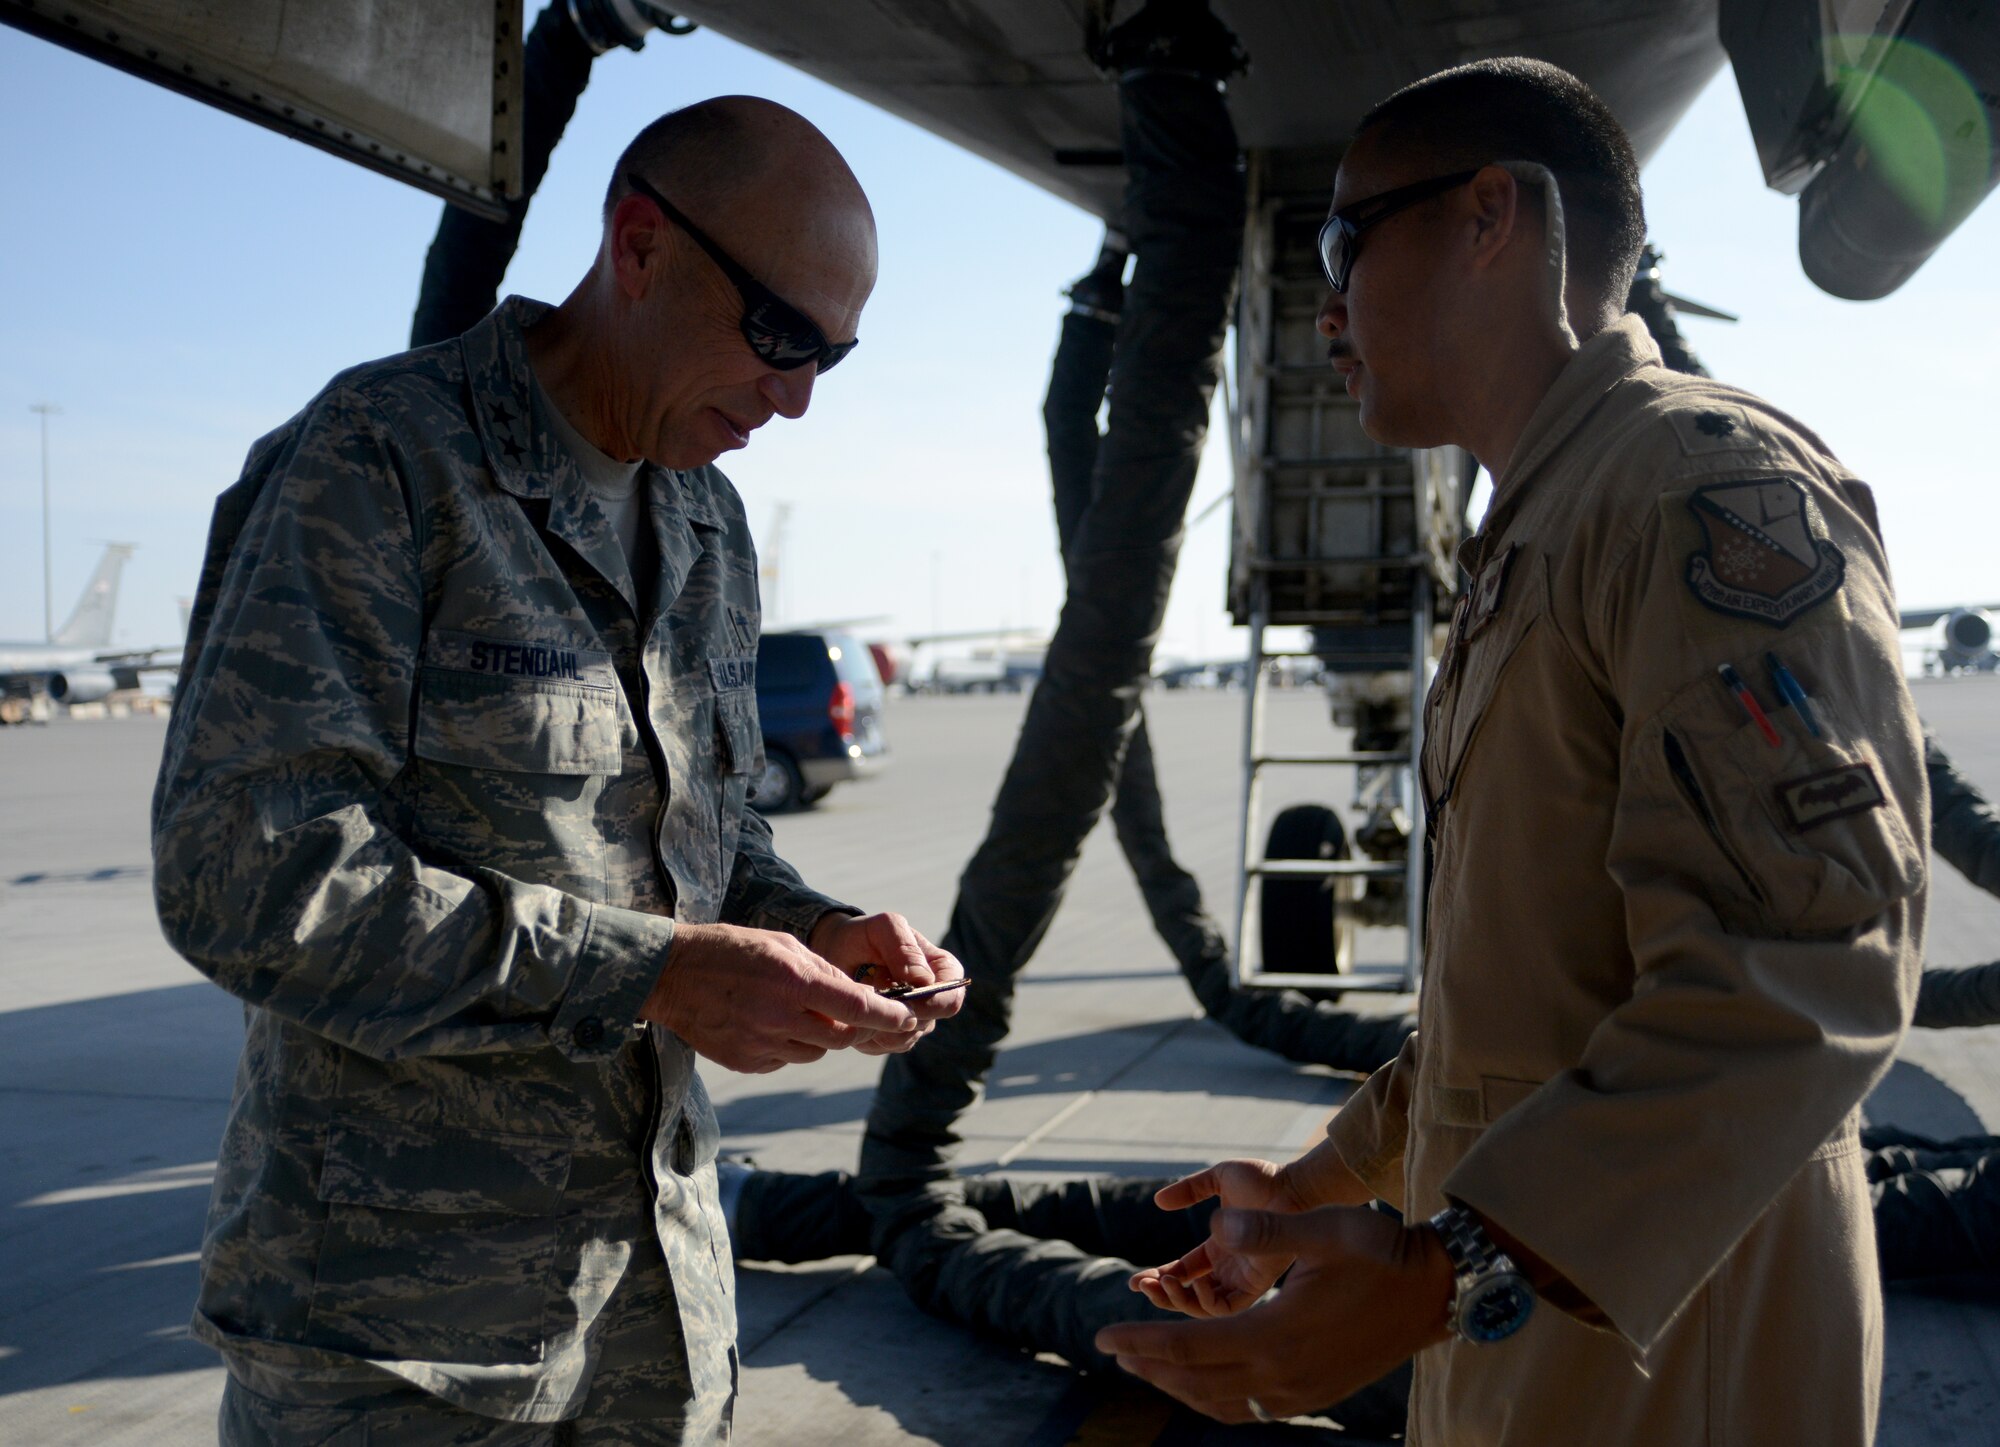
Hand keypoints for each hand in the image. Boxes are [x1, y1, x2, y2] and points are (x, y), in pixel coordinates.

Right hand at [642, 921, 919, 1072]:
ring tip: (797, 1010)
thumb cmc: (730, 950)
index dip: (889, 1017)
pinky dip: (790, 1045)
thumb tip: (860, 996)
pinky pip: (786, 1059)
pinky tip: (769, 1022)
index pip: (859, 1008)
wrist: (670, 974)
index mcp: (794, 981)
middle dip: (856, 1028)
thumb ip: (823, 972)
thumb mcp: (782, 945)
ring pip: (816, 1052)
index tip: (906, 1019)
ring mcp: (761, 1044)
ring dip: (821, 1036)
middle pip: (843, 1038)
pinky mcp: (746, 1062)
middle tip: (856, 1014)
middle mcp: (780, 1017)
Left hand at [808, 911, 965, 1053]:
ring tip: (855, 1003)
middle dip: (898, 1017)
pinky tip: (851, 1015)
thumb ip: (904, 947)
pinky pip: (882, 1047)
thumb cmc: (864, 935)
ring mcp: (912, 1019)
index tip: (901, 998)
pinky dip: (865, 1035)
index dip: (931, 1003)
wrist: (835, 951)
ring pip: (904, 1038)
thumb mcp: (883, 928)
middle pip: (928, 1023)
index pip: (951, 998)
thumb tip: (924, 980)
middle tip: (868, 1001)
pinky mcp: (888, 1035)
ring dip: (878, 1026)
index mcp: (942, 971)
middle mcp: (932, 999)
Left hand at [1098, 1205, 1454, 1422]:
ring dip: (1176, 1385)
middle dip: (1148, 1365)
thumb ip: (1267, 1232)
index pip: (1189, 1347)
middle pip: (1195, 1381)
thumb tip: (1216, 1227)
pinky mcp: (1313, 1394)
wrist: (1434, 1292)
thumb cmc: (1380, 1251)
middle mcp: (1282, 1373)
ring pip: (1219, 1402)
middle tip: (1112, 1350)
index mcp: (1276, 1334)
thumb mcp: (1325, 1229)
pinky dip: (1212, 1398)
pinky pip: (1247, 1409)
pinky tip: (1201, 1381)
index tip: (1102, 1336)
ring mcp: (1299, 1391)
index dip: (1142, 1341)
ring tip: (1146, 1364)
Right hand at [1129, 1159, 1305, 1317]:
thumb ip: (1190, 1189)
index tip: (1135, 1280)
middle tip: (1141, 1286)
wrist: (1296, 1187)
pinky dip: (1205, 1304)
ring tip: (1162, 1283)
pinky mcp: (1258, 1286)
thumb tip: (1159, 1201)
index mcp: (1221, 1247)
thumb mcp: (1218, 1179)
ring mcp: (1244, 1279)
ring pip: (1205, 1308)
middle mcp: (1231, 1268)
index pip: (1184, 1272)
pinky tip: (1193, 1284)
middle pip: (1190, 1295)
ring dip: (1179, 1301)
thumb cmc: (1265, 1180)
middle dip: (1162, 1295)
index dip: (1160, 1278)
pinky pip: (1228, 1309)